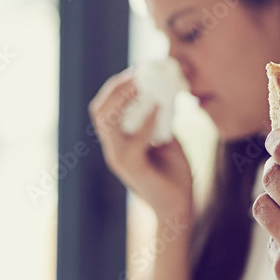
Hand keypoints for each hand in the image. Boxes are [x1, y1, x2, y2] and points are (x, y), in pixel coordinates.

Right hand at [89, 70, 193, 224]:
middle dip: (116, 88)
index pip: (104, 109)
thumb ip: (159, 121)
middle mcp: (114, 150)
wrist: (179, 208)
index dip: (115, 87)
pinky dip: (145, 123)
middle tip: (137, 73)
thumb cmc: (174, 174)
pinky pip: (133, 143)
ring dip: (125, 100)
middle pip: (100, 112)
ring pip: (109, 124)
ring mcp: (120, 160)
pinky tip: (159, 108)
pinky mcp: (133, 170)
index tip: (136, 71)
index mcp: (118, 142)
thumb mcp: (166, 140)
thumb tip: (164, 95)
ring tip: (143, 85)